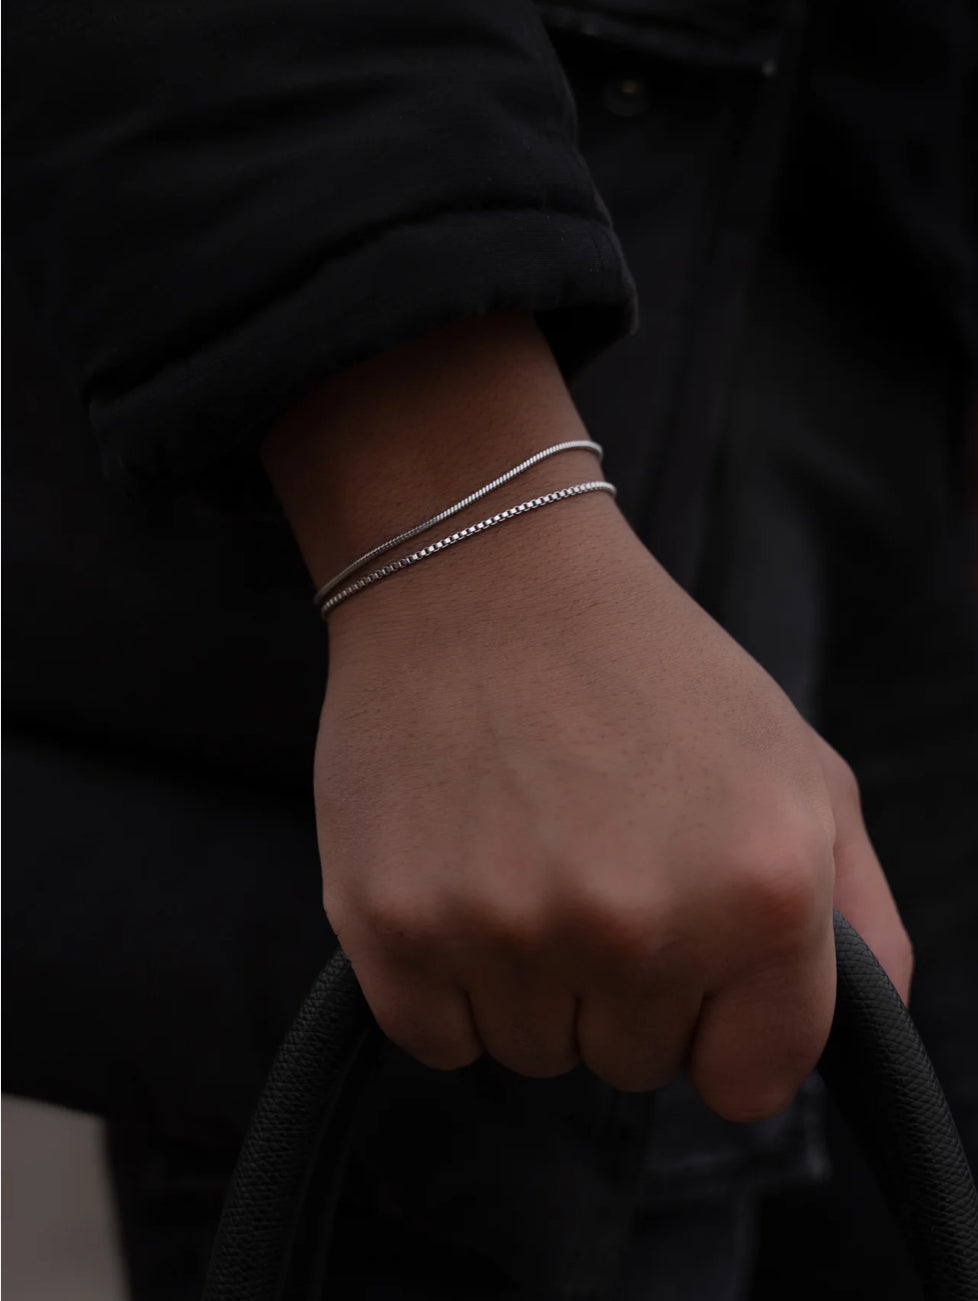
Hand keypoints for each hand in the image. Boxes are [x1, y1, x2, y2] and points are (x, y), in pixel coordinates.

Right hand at [314, 500, 910, 1119]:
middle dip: (621, 987)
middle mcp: (638, 924)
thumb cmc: (647, 666)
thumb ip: (861, 911)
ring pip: (533, 1052)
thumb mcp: (797, 762)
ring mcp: (506, 929)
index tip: (689, 959)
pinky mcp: (390, 925)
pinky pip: (438, 1039)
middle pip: (633, 1065)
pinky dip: (446, 982)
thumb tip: (863, 1026)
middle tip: (591, 859)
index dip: (721, 1025)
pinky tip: (458, 875)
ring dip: (532, 982)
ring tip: (522, 850)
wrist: (480, 572)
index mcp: (762, 888)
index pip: (751, 1082)